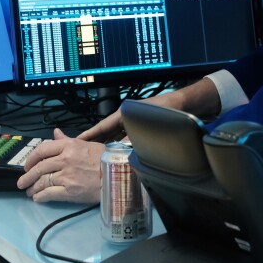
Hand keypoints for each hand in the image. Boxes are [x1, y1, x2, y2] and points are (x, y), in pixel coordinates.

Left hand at [17, 129, 104, 202]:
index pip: (42, 149)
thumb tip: (55, 132)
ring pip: (42, 182)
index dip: (31, 158)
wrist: (117, 174)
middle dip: (27, 177)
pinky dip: (40, 197)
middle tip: (22, 182)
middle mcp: (64, 159)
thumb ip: (67, 140)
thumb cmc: (104, 158)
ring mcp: (66, 176)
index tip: (27, 165)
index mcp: (69, 146)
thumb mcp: (86, 144)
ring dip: (33, 188)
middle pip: (39, 168)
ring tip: (30, 192)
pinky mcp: (69, 191)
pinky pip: (49, 194)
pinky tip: (38, 198)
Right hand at [77, 77, 221, 141]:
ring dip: (105, 145)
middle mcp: (127, 118)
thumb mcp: (148, 123)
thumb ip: (134, 137)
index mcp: (124, 114)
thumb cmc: (168, 109)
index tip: (76, 142)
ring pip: (114, 136)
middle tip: (81, 153)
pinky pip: (124, 138)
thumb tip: (123, 152)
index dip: (89, 135)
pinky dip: (117, 146)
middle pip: (106, 132)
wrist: (186, 104)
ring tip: (93, 157)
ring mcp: (134, 123)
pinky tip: (114, 155)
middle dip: (94, 142)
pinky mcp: (141, 129)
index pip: (101, 126)